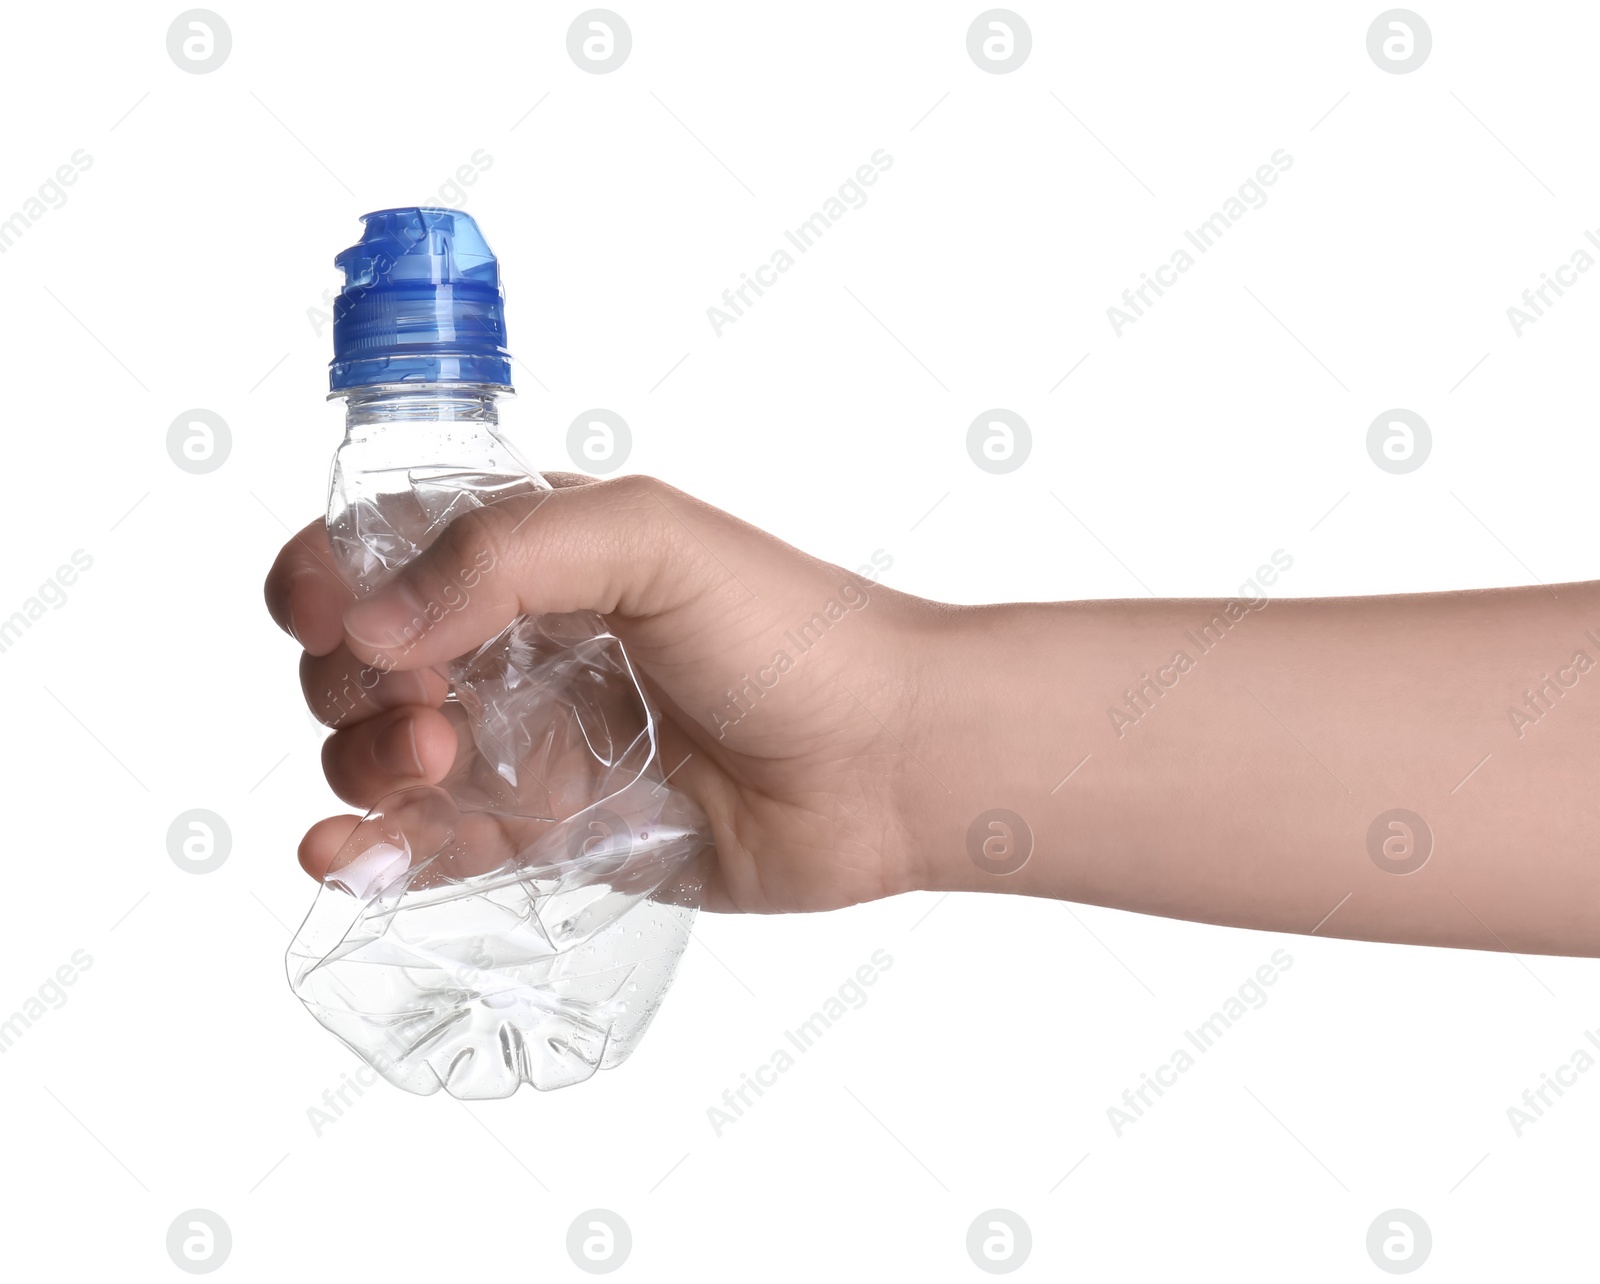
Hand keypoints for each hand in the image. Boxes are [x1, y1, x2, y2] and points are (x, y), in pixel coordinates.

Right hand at [265, 474, 928, 912]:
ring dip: (362, 762)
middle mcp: (517, 648)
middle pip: (360, 662)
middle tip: (431, 710)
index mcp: (531, 557)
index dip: (325, 579)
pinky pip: (430, 848)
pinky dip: (368, 854)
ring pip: (381, 755)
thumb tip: (371, 623)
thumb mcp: (649, 539)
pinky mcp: (550, 836)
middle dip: (349, 685)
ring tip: (434, 764)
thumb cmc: (791, 634)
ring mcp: (529, 746)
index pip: (378, 549)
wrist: (886, 763)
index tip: (326, 618)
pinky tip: (345, 857)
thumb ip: (503, 554)